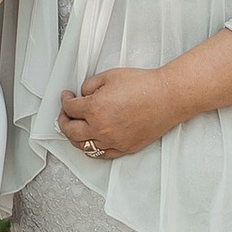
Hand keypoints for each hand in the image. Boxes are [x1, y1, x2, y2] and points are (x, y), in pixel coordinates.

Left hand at [57, 66, 182, 163]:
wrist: (167, 97)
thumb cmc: (143, 85)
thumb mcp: (109, 76)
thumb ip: (89, 86)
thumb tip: (82, 95)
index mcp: (95, 109)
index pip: (69, 109)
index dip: (65, 100)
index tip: (67, 96)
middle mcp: (101, 129)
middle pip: (70, 131)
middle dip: (64, 121)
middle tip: (65, 114)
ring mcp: (113, 141)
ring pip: (83, 147)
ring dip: (75, 137)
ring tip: (76, 128)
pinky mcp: (125, 148)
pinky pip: (102, 154)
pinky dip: (92, 148)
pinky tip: (92, 141)